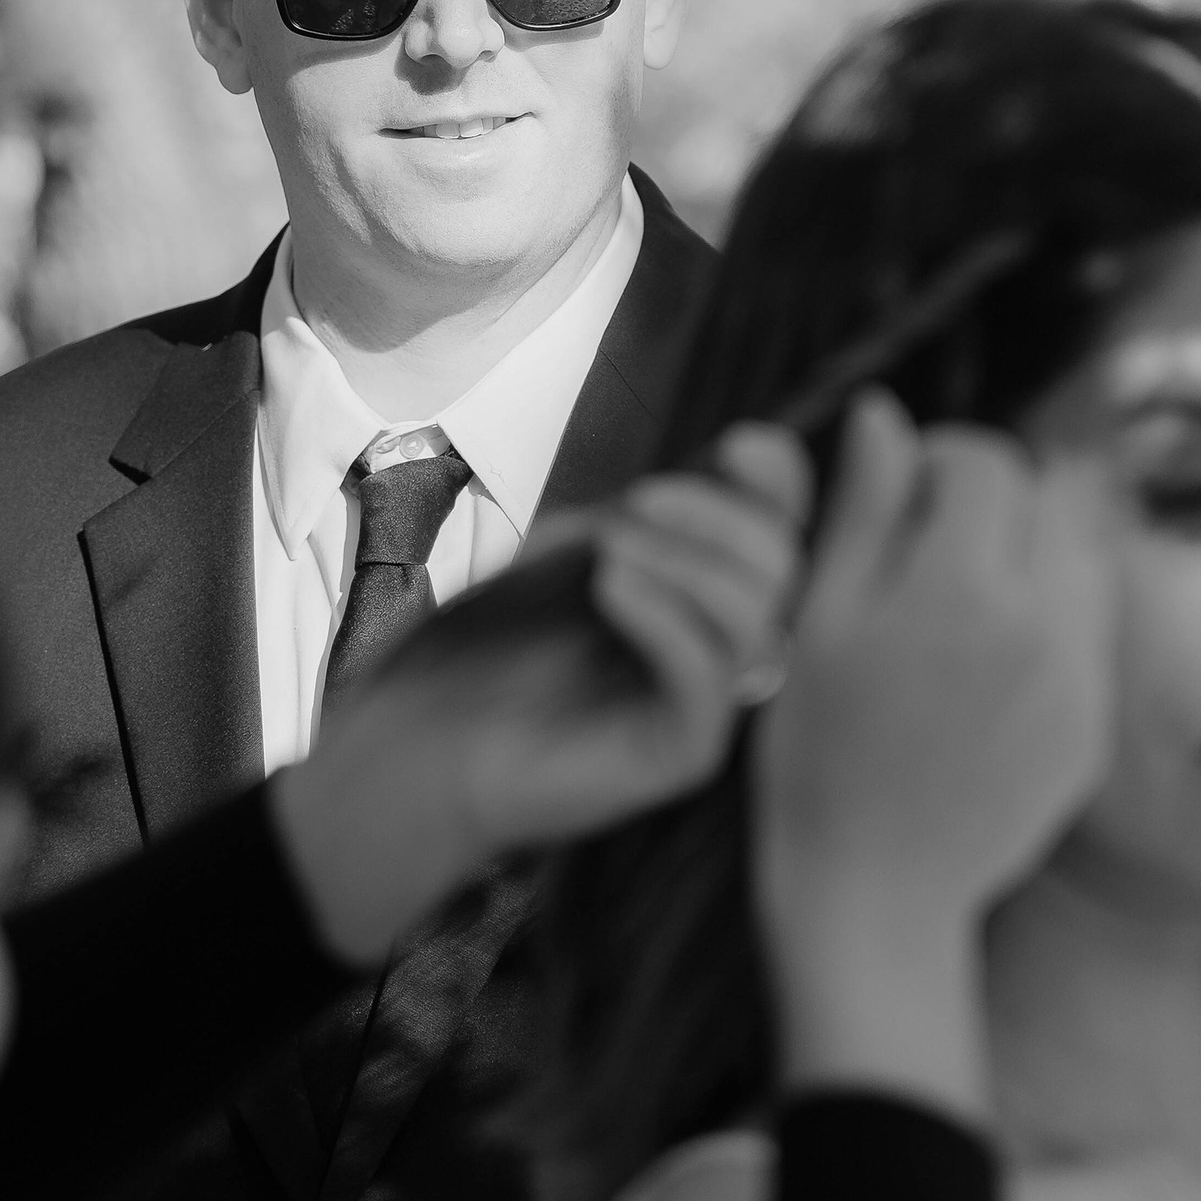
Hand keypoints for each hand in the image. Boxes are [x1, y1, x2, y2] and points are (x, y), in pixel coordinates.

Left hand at [271, 426, 810, 968]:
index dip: (779, 486)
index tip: (740, 445)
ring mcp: (707, 708)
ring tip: (610, 549)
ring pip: (759, 624)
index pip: (781, 538)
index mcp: (705, 603)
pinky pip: (709, 681)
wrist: (416, 739)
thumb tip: (753, 450)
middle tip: (639, 501)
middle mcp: (722, 657)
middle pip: (784, 575)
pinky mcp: (682, 754)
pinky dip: (669, 617)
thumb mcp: (577, 546)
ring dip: (691, 562)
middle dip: (723, 518)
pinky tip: (610, 586)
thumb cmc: (489, 642)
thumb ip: (661, 510)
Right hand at [755, 391, 1113, 1116]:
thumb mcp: (819, 620)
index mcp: (966, 586)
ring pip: (1089, 558)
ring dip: (1038, 553)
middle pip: (1058, 496)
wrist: (876, 895)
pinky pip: (1093, 632)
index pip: (991, 459)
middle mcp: (1047, 623)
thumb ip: (864, 509)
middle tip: (934, 547)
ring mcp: (1084, 679)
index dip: (940, 461)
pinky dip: (1053, 622)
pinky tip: (986, 671)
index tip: (900, 499)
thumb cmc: (818, 752)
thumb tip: (884, 413)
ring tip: (965, 605)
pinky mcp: (1098, 727)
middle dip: (1001, 499)